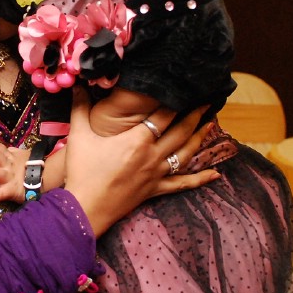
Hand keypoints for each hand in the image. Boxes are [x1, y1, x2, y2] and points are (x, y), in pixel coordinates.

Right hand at [62, 90, 219, 235]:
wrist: (85, 207)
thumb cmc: (82, 171)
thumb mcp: (79, 136)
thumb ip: (80, 107)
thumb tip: (76, 85)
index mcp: (137, 139)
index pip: (163, 115)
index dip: (175, 101)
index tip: (185, 90)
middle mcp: (152, 155)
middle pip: (180, 131)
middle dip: (195, 115)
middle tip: (208, 102)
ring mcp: (157, 173)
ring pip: (186, 153)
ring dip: (200, 138)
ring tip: (211, 125)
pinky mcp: (156, 190)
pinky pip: (183, 184)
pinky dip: (200, 179)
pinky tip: (216, 174)